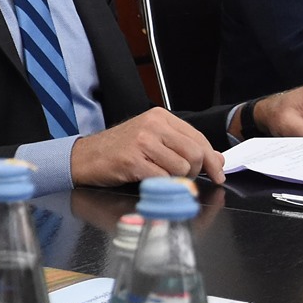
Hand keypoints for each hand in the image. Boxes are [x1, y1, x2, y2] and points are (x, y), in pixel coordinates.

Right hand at [68, 109, 222, 187]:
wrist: (85, 156)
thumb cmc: (118, 149)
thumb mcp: (153, 139)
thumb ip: (184, 146)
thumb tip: (217, 159)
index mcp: (160, 117)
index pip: (198, 138)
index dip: (212, 159)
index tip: (218, 174)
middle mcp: (153, 125)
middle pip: (195, 153)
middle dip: (195, 172)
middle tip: (184, 178)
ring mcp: (142, 142)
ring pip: (182, 168)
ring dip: (176, 180)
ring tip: (160, 176)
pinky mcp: (133, 160)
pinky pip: (163, 178)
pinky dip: (161, 185)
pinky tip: (149, 180)